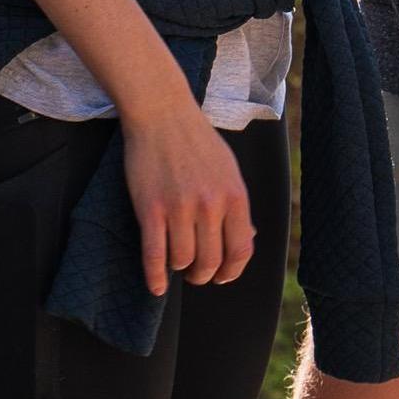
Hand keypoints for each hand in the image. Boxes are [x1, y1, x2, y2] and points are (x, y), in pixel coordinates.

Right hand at [121, 91, 254, 292]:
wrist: (162, 112)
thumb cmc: (197, 140)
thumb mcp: (228, 168)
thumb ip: (236, 204)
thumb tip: (247, 238)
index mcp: (234, 194)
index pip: (241, 250)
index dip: (232, 271)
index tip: (223, 276)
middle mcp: (210, 204)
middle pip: (210, 262)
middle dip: (203, 274)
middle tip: (196, 272)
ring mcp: (180, 208)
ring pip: (183, 261)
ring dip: (180, 269)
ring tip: (177, 262)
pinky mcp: (151, 209)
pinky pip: (154, 256)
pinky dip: (155, 277)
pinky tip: (157, 286)